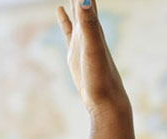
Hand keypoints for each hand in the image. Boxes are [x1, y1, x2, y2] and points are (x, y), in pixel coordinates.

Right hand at [56, 0, 130, 120]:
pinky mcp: (75, 51)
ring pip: (76, 9)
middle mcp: (89, 27)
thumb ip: (89, 23)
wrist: (106, 101)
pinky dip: (64, 16)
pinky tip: (60, 9)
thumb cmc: (100, 77)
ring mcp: (82, 38)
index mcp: (92, 24)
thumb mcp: (93, 48)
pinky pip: (68, 27)